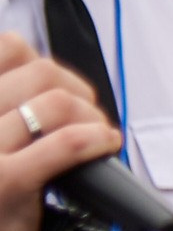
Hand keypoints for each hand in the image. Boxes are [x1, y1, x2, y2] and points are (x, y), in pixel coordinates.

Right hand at [0, 35, 120, 230]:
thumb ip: (8, 117)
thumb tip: (54, 85)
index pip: (7, 48)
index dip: (42, 62)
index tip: (58, 88)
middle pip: (39, 71)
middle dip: (77, 90)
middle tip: (88, 117)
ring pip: (55, 102)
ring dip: (91, 115)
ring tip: (96, 136)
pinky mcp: (5, 182)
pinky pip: (66, 143)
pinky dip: (97, 139)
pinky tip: (104, 145)